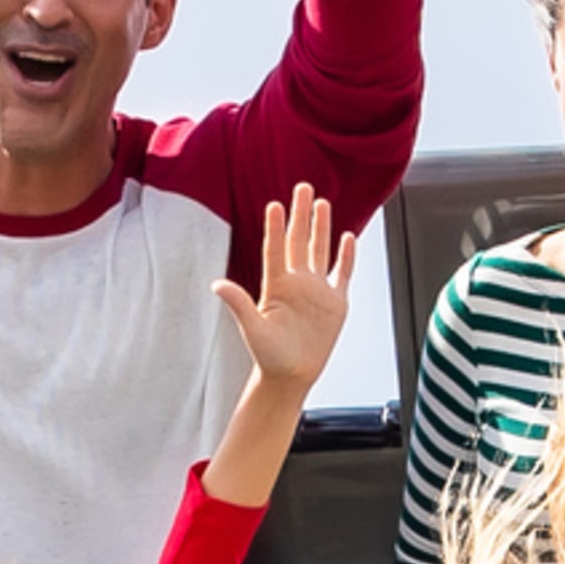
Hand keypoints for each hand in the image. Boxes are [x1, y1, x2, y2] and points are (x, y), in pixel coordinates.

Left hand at [215, 184, 360, 387]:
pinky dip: (346, 256)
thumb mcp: (252, 329)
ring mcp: (317, 290)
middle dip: (301, 214)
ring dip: (320, 227)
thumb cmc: (269, 356)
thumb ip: (238, 304)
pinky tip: (348, 237)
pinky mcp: (335, 303)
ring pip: (320, 250)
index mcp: (276, 286)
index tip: (275, 204)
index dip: (275, 228)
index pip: (275, 249)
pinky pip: (342, 274)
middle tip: (302, 188)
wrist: (291, 376)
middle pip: (298, 241)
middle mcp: (296, 283)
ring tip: (321, 203)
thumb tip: (216, 285)